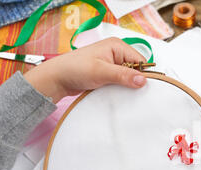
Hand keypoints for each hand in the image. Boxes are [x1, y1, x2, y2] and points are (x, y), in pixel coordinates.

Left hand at [24, 37, 147, 102]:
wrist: (57, 79)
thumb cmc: (74, 69)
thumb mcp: (101, 72)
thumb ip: (123, 75)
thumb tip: (143, 80)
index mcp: (117, 46)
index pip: (140, 61)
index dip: (143, 74)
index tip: (142, 88)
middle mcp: (116, 53)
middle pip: (136, 69)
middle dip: (134, 81)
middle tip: (130, 91)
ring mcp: (112, 63)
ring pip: (129, 77)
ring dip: (127, 86)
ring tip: (120, 92)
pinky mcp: (108, 73)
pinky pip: (121, 81)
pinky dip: (120, 88)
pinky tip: (116, 93)